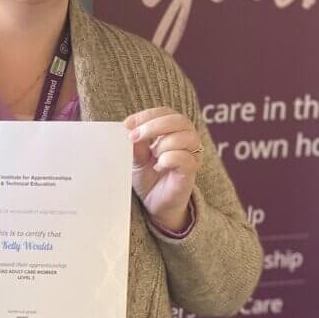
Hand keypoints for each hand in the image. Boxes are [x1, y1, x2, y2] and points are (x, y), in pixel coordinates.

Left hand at [125, 109, 202, 229]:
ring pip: (184, 137)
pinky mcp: (191, 171)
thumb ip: (136, 143)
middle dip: (153, 126)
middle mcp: (186, 138)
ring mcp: (192, 154)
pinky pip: (185, 158)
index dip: (146, 115)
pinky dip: (168, 160)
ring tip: (152, 157)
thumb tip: (129, 127)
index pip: (165, 112)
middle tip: (134, 137)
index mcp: (172, 130)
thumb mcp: (136, 158)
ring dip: (163, 145)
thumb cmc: (148, 177)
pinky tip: (159, 167)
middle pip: (178, 120)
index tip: (127, 125)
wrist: (154, 204)